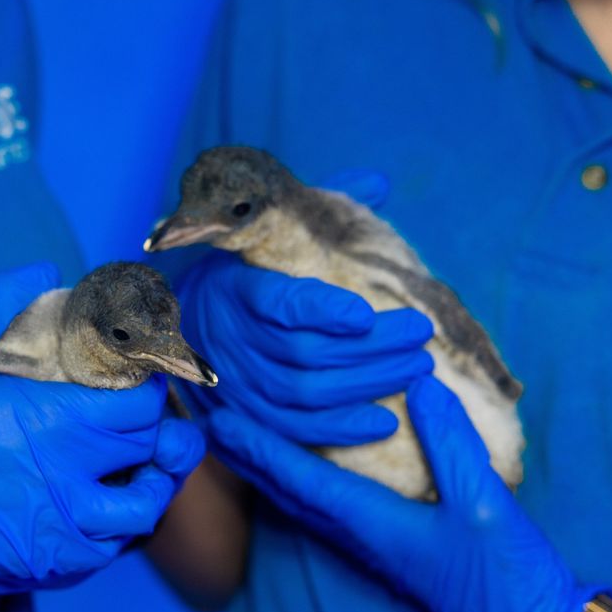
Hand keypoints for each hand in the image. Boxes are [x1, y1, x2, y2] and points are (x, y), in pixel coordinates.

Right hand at [0, 263, 204, 592]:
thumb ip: (5, 295)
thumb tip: (49, 271)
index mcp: (55, 420)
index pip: (141, 404)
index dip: (148, 386)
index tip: (138, 377)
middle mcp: (68, 478)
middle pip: (147, 450)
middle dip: (151, 427)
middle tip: (136, 415)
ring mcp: (58, 528)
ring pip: (142, 508)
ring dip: (151, 482)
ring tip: (145, 465)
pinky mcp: (41, 562)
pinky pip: (105, 550)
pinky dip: (116, 527)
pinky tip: (104, 506)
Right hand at [173, 166, 432, 444]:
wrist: (190, 318)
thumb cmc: (251, 268)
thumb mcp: (273, 233)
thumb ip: (322, 208)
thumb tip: (377, 182)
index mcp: (236, 284)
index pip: (277, 301)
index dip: (320, 311)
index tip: (365, 313)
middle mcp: (231, 334)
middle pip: (302, 352)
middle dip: (371, 348)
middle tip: (420, 333)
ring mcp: (236, 378)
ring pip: (303, 392)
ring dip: (366, 384)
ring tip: (417, 368)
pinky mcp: (246, 414)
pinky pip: (294, 430)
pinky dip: (341, 428)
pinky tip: (386, 419)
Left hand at [208, 376, 609, 611]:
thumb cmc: (506, 573)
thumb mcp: (484, 502)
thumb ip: (449, 443)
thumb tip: (420, 385)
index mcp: (372, 523)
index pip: (299, 479)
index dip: (259, 447)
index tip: (222, 420)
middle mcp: (360, 534)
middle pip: (287, 491)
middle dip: (249, 455)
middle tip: (212, 421)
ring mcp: (372, 543)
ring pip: (303, 500)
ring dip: (268, 467)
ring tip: (241, 440)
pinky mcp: (389, 545)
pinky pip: (326, 506)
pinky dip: (300, 480)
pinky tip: (302, 468)